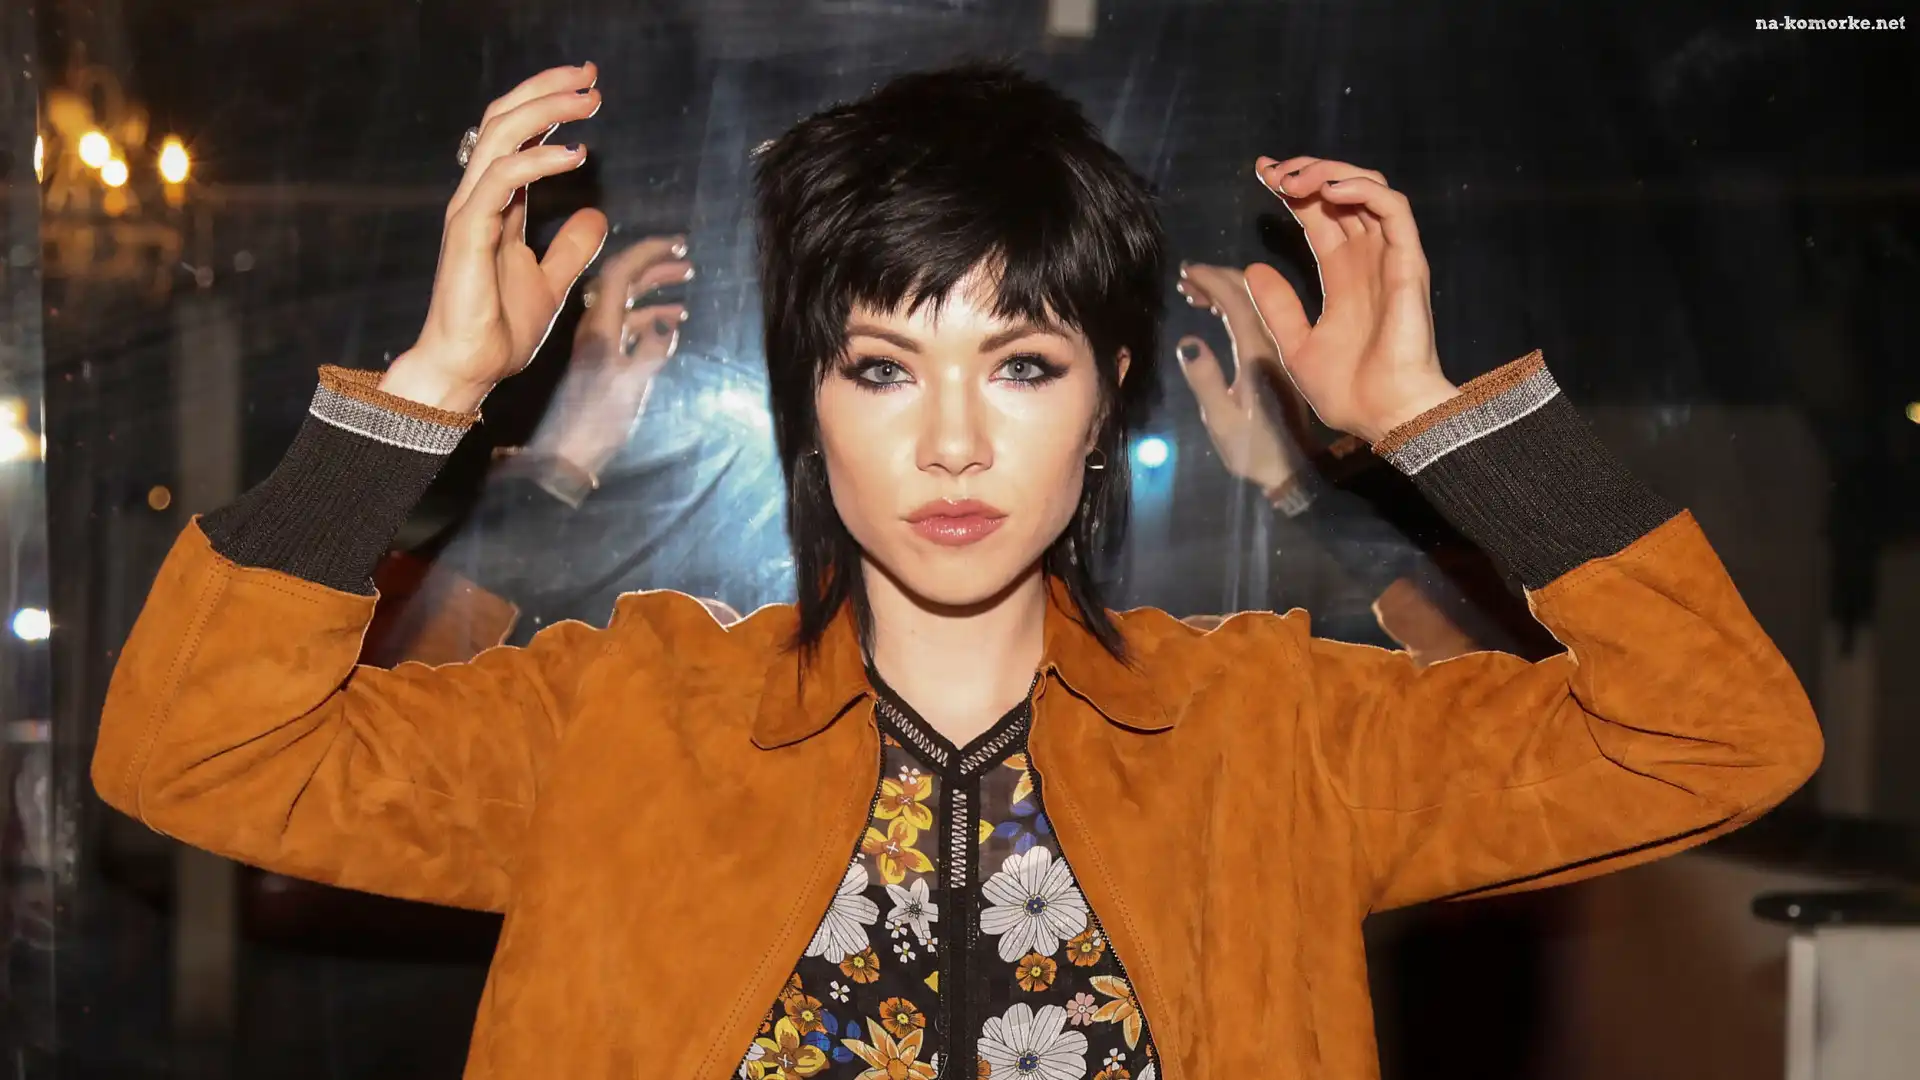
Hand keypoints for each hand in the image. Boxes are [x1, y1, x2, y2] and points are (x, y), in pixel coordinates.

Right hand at [379, 64, 609, 412]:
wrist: (470, 367)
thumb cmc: (499, 328)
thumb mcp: (552, 281)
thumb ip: (571, 247)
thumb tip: (596, 214)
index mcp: (497, 204)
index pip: (517, 135)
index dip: (549, 105)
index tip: (587, 89)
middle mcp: (480, 198)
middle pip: (505, 120)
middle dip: (547, 89)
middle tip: (590, 76)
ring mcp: (471, 211)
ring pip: (500, 136)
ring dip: (546, 110)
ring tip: (588, 101)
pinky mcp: (470, 232)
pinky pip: (503, 181)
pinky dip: (539, 160)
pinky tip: (575, 154)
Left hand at [521, 235, 693, 479]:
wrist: (568, 455)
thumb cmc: (598, 424)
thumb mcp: (630, 387)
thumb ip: (650, 352)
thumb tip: (666, 321)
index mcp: (598, 327)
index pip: (619, 273)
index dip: (646, 252)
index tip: (675, 243)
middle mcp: (595, 327)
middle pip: (623, 282)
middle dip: (654, 265)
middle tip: (684, 256)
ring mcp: (598, 343)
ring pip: (628, 302)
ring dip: (654, 289)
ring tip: (684, 282)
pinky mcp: (604, 359)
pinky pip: (628, 325)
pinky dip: (651, 315)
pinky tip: (673, 320)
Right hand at [1173, 263, 1319, 491]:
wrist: (1292, 467)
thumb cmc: (1254, 449)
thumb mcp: (1222, 420)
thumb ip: (1206, 380)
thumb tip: (1187, 341)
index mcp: (1257, 353)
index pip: (1236, 300)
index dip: (1210, 279)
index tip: (1185, 271)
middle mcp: (1273, 343)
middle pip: (1249, 292)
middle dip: (1216, 277)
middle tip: (1185, 278)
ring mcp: (1279, 348)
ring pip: (1254, 302)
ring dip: (1225, 289)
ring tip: (1193, 291)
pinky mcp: (1279, 357)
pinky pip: (1258, 316)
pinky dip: (1235, 305)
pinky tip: (1214, 310)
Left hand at [1244, 157, 1457, 443]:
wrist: (1384, 416)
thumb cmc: (1347, 392)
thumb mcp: (1295, 345)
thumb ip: (1277, 307)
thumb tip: (1253, 269)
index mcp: (1342, 276)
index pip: (1318, 216)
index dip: (1292, 190)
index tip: (1261, 173)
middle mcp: (1366, 260)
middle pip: (1341, 194)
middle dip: (1305, 172)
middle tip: (1272, 172)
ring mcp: (1389, 259)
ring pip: (1369, 189)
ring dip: (1330, 173)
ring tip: (1294, 180)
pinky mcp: (1407, 263)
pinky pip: (1393, 209)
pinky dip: (1362, 190)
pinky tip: (1328, 192)